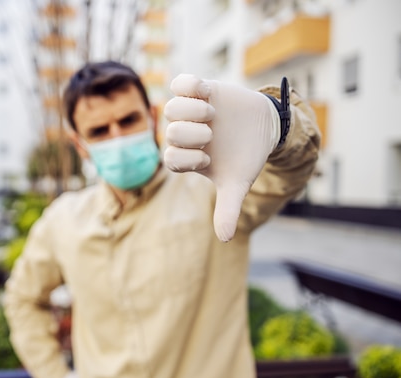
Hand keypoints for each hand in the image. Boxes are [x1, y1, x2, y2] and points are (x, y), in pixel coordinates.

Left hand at [163, 74, 280, 241]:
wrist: (263, 128)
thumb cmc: (245, 157)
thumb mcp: (238, 184)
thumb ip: (228, 208)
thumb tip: (226, 239)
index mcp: (186, 157)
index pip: (170, 159)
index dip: (187, 159)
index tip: (207, 159)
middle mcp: (183, 134)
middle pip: (170, 133)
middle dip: (191, 134)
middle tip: (211, 134)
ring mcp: (189, 111)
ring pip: (171, 108)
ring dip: (192, 111)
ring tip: (212, 114)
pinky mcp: (198, 89)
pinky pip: (180, 82)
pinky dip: (189, 85)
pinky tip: (206, 91)